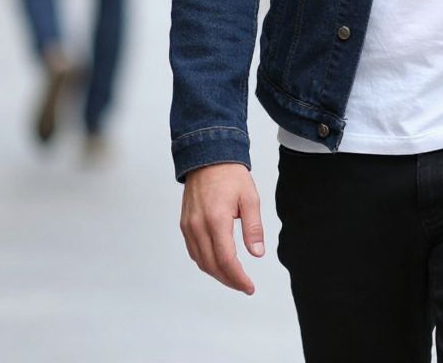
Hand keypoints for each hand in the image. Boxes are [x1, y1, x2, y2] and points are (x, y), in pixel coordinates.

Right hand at [180, 162, 264, 293]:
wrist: (208, 156)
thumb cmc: (230, 175)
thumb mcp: (250, 198)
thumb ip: (253, 228)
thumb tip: (257, 253)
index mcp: (216, 219)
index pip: (226, 260)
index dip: (238, 278)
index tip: (249, 286)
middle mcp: (198, 226)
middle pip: (211, 265)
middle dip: (228, 280)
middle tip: (244, 285)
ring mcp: (188, 226)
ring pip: (200, 261)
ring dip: (216, 273)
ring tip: (233, 277)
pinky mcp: (184, 224)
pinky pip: (193, 251)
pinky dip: (205, 262)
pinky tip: (217, 262)